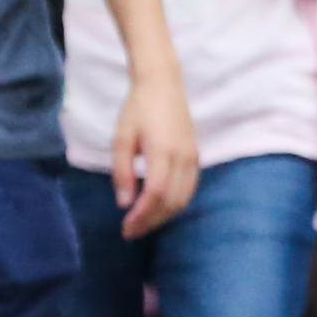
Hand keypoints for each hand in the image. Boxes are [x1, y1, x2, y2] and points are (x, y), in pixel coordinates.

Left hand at [108, 73, 200, 239]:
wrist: (163, 84)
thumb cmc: (138, 108)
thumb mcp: (121, 138)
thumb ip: (122, 171)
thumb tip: (124, 203)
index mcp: (162, 150)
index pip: (155, 193)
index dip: (141, 215)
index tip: (126, 227)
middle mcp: (182, 156)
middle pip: (170, 201)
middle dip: (151, 221)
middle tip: (131, 232)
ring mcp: (193, 157)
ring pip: (183, 198)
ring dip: (163, 216)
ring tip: (144, 224)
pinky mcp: (196, 156)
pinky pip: (189, 189)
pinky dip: (175, 204)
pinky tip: (159, 208)